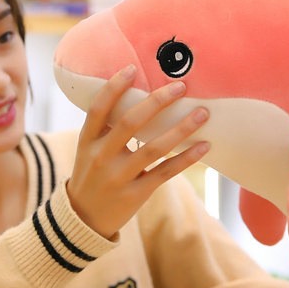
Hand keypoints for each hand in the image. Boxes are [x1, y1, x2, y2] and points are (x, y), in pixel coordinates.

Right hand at [67, 65, 209, 238]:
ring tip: (202, 113)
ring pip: (154, 148)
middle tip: (180, 87)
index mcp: (87, 141)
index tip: (132, 68)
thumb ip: (107, 128)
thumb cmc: (92, 176)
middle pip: (130, 123)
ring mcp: (119, 177)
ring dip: (181, 128)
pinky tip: (204, 146)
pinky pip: (166, 172)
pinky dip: (187, 158)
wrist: (84, 219)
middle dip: (157, 102)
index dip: (114, 87)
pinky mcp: (136, 194)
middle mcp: (101, 157)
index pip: (99, 109)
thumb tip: (139, 97)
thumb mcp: (88, 150)